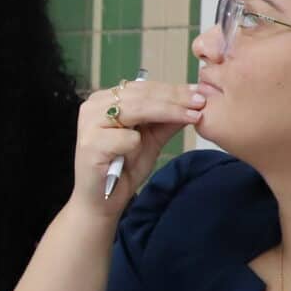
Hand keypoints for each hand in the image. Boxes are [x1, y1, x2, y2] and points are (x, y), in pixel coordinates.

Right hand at [72, 80, 203, 209]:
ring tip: (192, 116)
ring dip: (167, 112)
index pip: (143, 88)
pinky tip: (137, 151)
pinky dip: (136, 143)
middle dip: (175, 99)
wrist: (102, 202)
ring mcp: (89, 124)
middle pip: (141, 95)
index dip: (173, 90)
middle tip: (200, 102)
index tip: (200, 93)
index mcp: (105, 100)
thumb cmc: (123, 170)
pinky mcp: (90, 145)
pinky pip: (124, 138)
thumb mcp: (151, 140)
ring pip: (135, 110)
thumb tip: (194, 102)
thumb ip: (166, 121)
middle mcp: (93, 107)